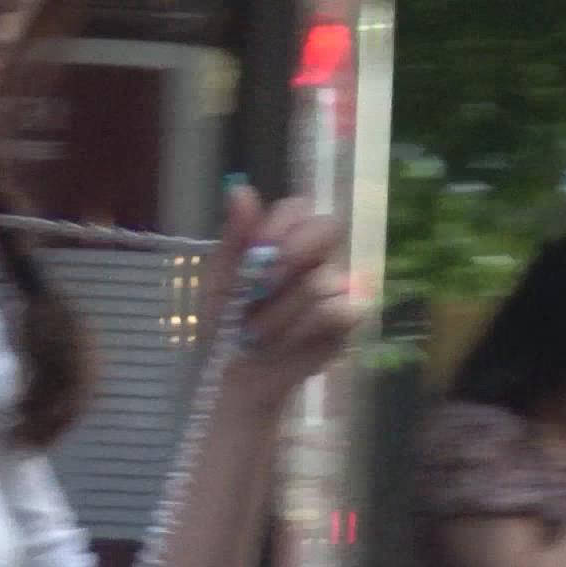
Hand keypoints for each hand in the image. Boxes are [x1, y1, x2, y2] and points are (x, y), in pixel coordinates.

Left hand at [208, 187, 354, 404]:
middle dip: (289, 259)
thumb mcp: (219, 279)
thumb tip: (239, 188)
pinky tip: (282, 345)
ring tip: (255, 335)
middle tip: (259, 290)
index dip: (278, 226)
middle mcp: (316, 257)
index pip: (298, 208)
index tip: (254, 251)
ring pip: (319, 281)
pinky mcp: (347, 322)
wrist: (233, 378)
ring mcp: (336, 288)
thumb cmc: (226, 325)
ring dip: (278, 313)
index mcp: (285, 238)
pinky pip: (336, 312)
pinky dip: (301, 331)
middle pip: (328, 228)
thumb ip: (234, 236)